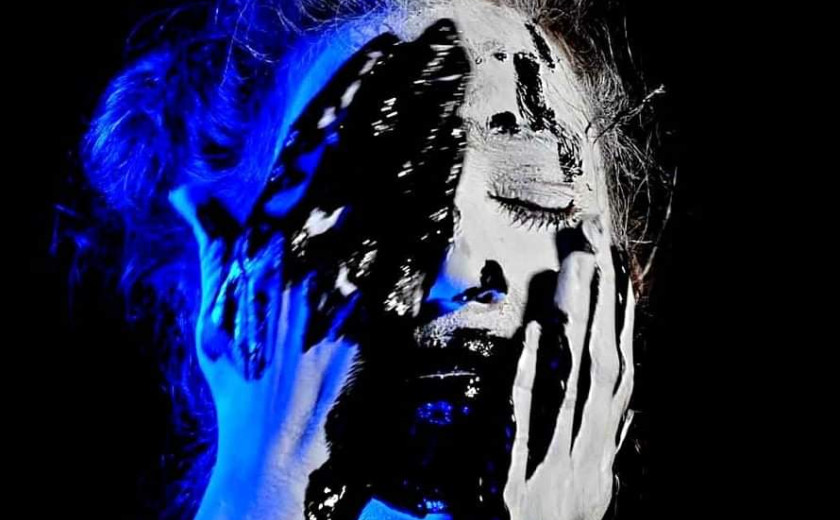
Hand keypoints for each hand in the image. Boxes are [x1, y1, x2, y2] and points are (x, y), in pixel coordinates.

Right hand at [170, 20, 469, 519]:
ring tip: (453, 79)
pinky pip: (413, 239)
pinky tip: (453, 150)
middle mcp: (303, 247)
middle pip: (360, 148)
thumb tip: (186, 189)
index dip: (349, 90)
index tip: (381, 50)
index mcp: (262, 239)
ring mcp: (346, 275)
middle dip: (403, 88)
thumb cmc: (245, 380)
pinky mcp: (384, 308)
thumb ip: (211, 242)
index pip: (310, 143)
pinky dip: (434, 189)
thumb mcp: (213, 309)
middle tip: (438, 45)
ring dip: (426, 123)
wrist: (281, 451)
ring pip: (390, 183)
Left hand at [505, 218, 635, 519]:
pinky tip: (530, 334)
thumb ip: (604, 449)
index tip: (623, 281)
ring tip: (575, 273)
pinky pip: (525, 420)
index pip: (623, 382)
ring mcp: (555, 470)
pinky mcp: (517, 484)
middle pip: (604, 371)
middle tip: (600, 254)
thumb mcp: (590, 490)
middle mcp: (587, 459)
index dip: (626, 331)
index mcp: (601, 458)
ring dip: (576, 327)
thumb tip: (624, 413)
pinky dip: (530, 375)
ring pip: (572, 384)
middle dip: (605, 312)